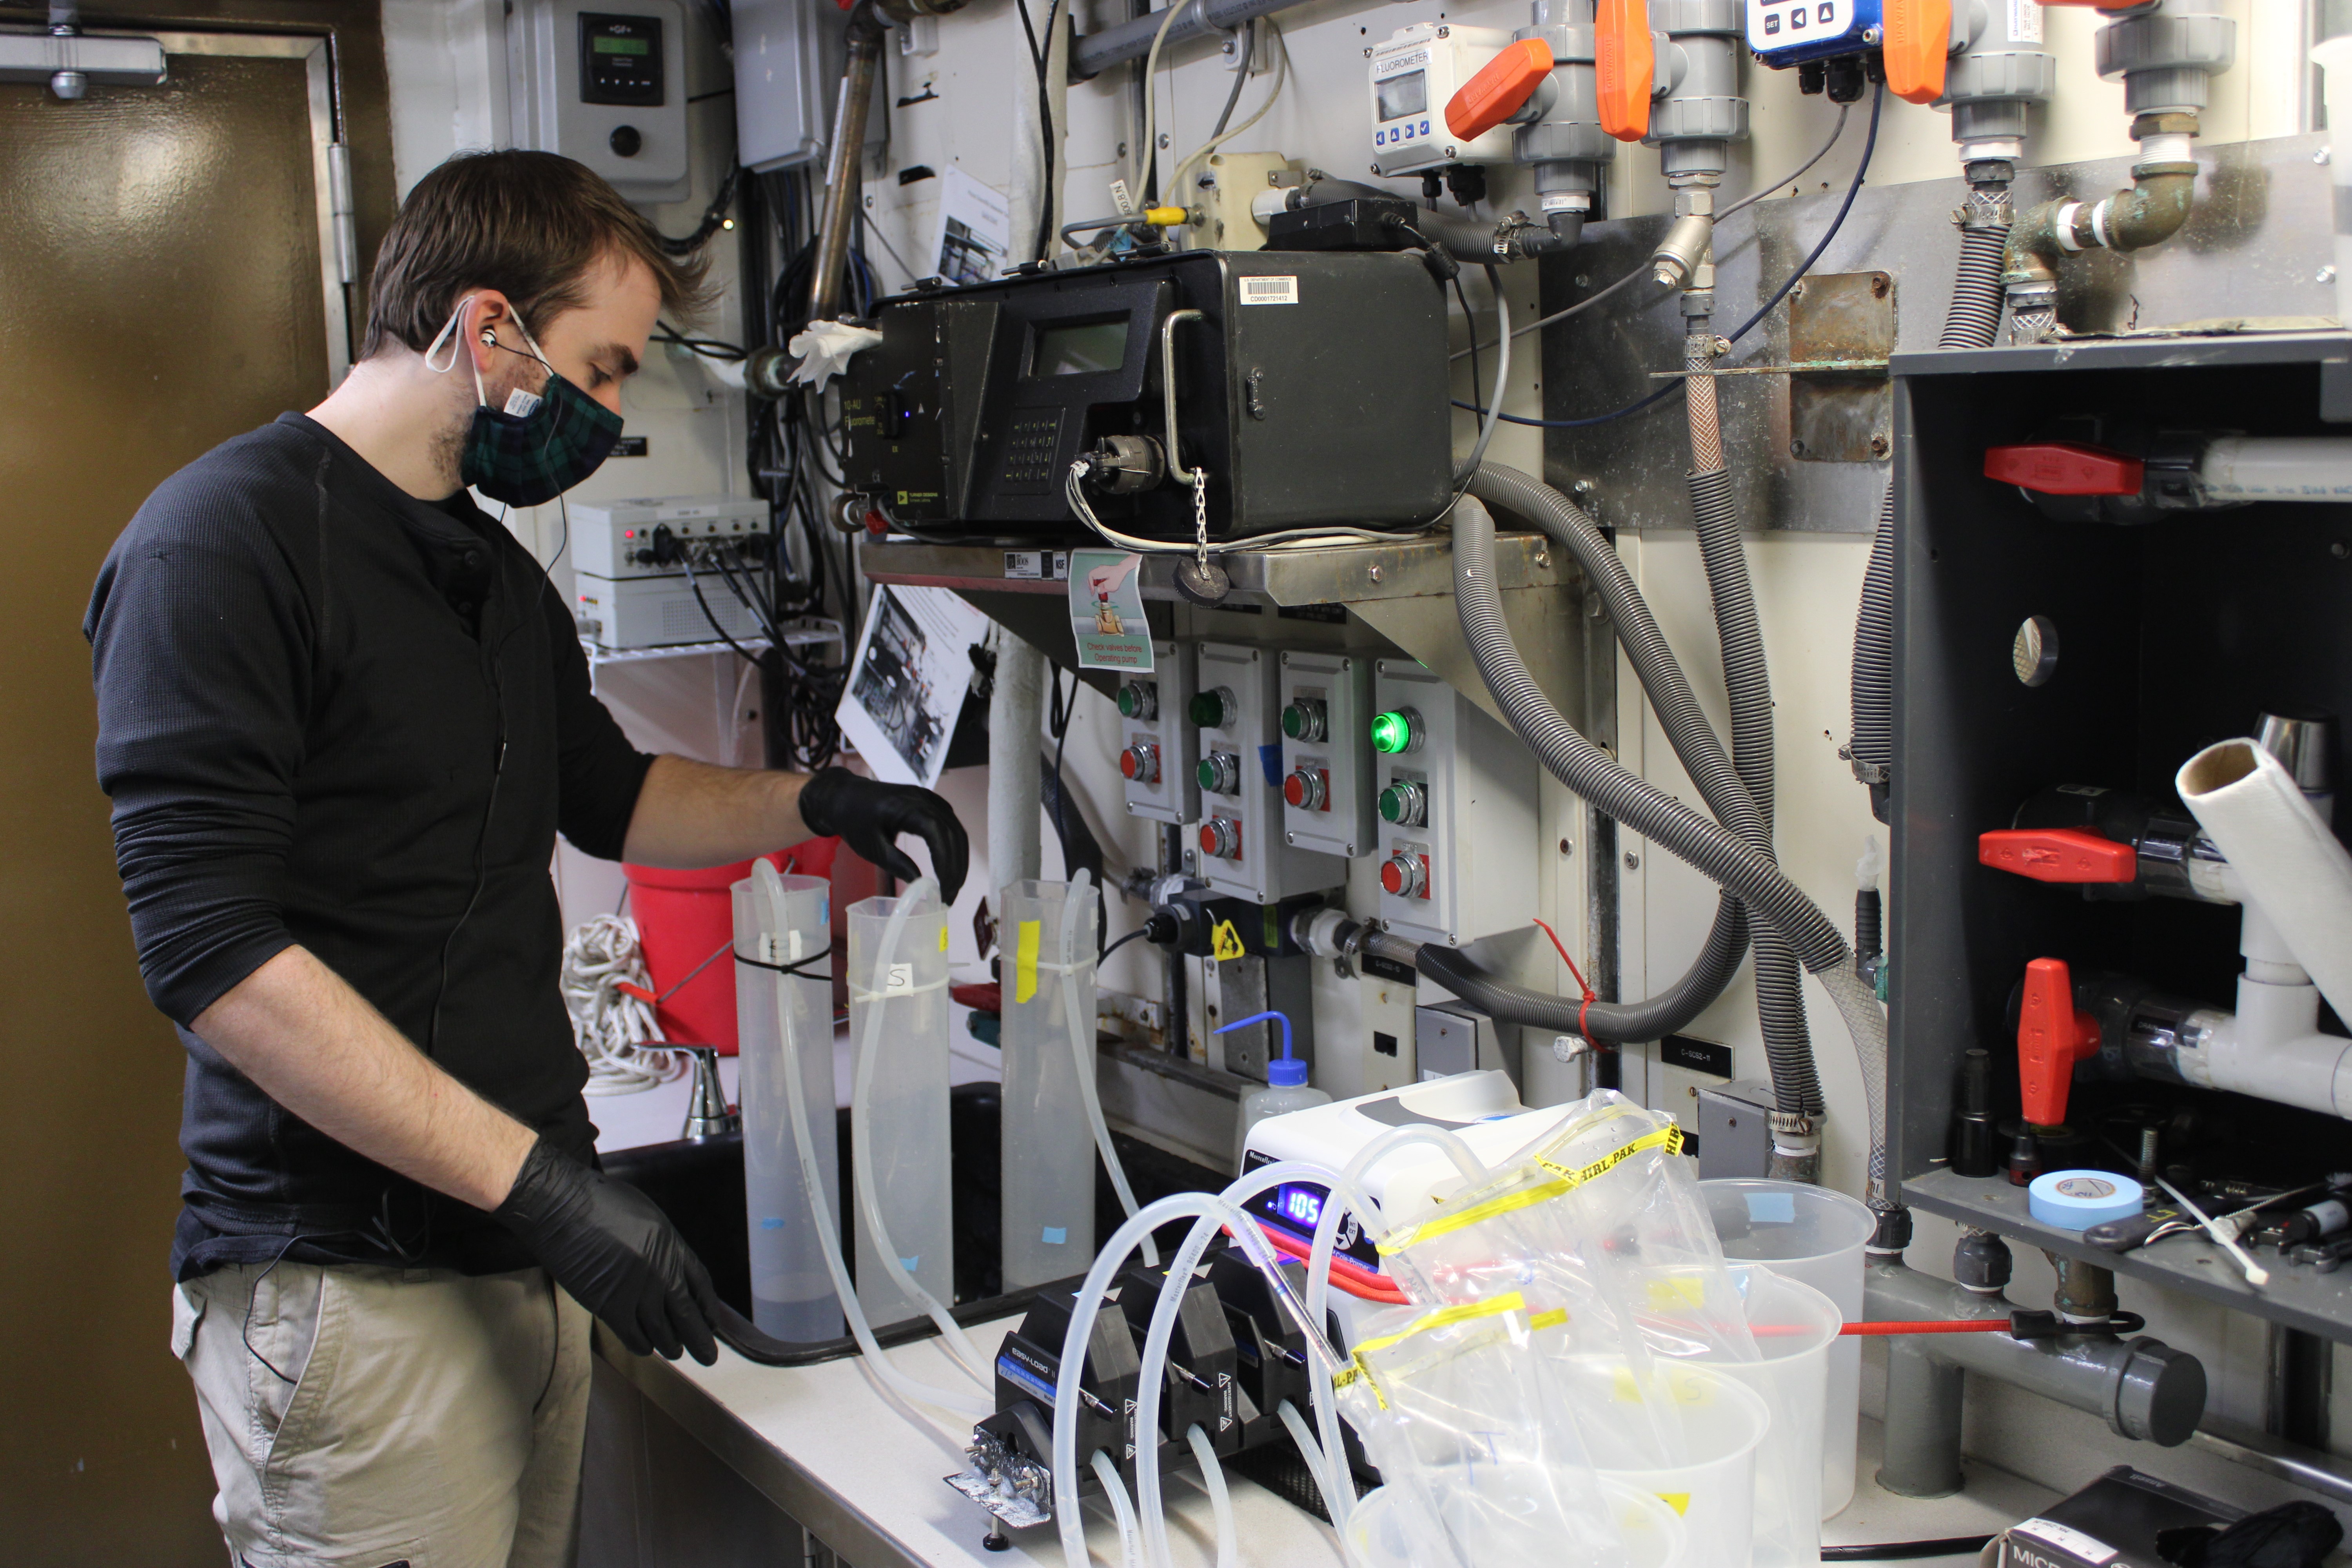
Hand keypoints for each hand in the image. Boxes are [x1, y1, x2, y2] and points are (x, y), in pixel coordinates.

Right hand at [493, 1137, 718, 1363]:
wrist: (563, 1206)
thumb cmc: (598, 1202)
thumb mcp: (646, 1215)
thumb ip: (660, 1244)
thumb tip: (668, 1266)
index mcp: (672, 1244)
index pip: (701, 1284)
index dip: (708, 1307)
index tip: (712, 1322)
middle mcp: (661, 1271)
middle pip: (688, 1314)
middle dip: (701, 1339)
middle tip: (709, 1356)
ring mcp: (637, 1291)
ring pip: (663, 1331)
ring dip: (671, 1345)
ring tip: (676, 1352)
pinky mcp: (610, 1306)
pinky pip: (634, 1336)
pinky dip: (642, 1346)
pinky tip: (646, 1347)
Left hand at [797, 766, 969, 900]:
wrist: (845, 796)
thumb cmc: (853, 820)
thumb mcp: (870, 847)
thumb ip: (896, 863)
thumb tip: (920, 883)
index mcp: (906, 806)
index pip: (937, 833)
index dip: (946, 862)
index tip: (944, 889)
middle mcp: (924, 799)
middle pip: (952, 833)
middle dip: (956, 867)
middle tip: (950, 896)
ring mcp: (929, 798)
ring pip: (956, 829)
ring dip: (959, 859)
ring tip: (953, 885)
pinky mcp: (930, 802)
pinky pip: (951, 824)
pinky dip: (954, 846)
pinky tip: (951, 865)